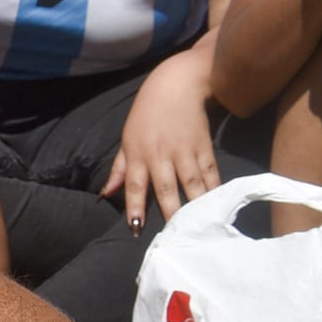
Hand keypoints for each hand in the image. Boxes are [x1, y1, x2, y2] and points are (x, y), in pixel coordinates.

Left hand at [103, 80, 220, 230]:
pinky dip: (213, 191)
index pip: (135, 186)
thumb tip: (105, 195)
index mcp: (138, 155)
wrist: (176, 86)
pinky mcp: (204, 148)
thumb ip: (118, 171)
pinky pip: (210, 174)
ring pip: (192, 184)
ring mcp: (185, 152)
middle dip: (170, 213)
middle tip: (174, 236)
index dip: (135, 208)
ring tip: (198, 228)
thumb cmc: (146, 116)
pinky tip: (216, 207)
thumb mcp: (126, 141)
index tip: (135, 229)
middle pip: (167, 189)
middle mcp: (161, 156)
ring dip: (195, 207)